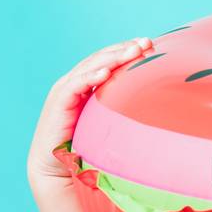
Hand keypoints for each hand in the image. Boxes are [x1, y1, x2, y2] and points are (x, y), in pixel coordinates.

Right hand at [26, 36, 155, 186]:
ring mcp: (65, 90)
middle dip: (124, 49)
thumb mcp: (108, 123)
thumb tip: (155, 108)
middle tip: (146, 42)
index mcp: (86, 84)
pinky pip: (75, 85)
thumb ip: (122, 111)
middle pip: (101, 58)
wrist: (56, 169)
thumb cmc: (85, 149)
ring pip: (91, 67)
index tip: (150, 44)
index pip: (108, 60)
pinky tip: (105, 73)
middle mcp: (75, 82)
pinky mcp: (58, 102)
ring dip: (113, 57)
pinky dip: (90, 77)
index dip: (126, 50)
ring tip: (133, 51)